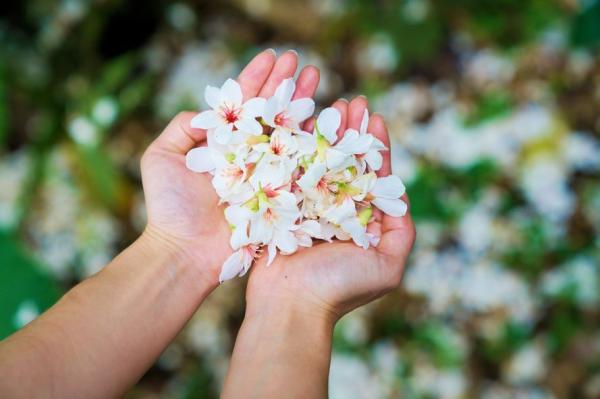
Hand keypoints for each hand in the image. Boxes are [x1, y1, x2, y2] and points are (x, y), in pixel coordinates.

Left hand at [140, 49, 319, 282]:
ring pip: (290, 133)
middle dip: (286, 85)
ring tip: (318, 78)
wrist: (184, 251)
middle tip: (301, 61)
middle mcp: (248, 154)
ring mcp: (267, 174)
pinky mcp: (281, 195)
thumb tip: (207, 110)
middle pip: (272, 113)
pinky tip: (329, 120)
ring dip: (305, 105)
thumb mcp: (161, 156)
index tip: (273, 55)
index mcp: (223, 142)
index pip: (244, 103)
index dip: (258, 78)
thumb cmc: (169, 207)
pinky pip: (302, 167)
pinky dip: (316, 144)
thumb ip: (182, 127)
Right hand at [246, 96, 415, 322]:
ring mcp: (307, 206)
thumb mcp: (387, 267)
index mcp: (361, 220)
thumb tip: (403, 198)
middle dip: (352, 131)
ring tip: (333, 103)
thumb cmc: (339, 289)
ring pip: (319, 160)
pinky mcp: (281, 206)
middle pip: (346, 161)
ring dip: (326, 132)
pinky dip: (296, 146)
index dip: (376, 146)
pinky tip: (300, 122)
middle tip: (355, 102)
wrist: (289, 306)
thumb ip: (400, 234)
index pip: (373, 176)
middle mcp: (335, 209)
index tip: (377, 118)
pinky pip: (290, 170)